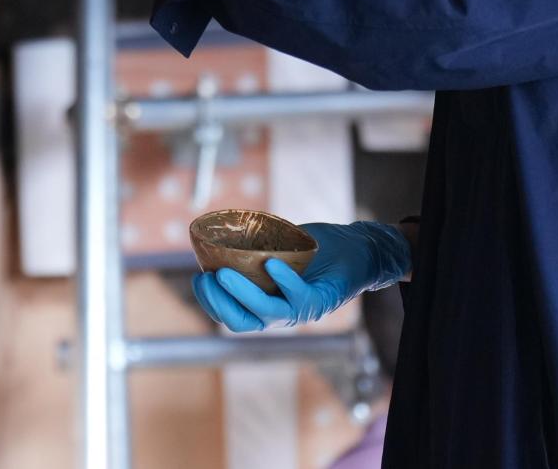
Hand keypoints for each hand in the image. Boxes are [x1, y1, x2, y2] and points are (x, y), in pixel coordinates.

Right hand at [191, 221, 410, 333]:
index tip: (198, 278)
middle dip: (218, 303)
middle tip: (205, 277)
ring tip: (224, 273)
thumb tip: (218, 234)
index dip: (210, 302)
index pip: (231, 315)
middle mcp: (282, 314)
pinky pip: (299, 297)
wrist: (359, 249)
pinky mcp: (323, 300)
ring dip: (242, 294)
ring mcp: (302, 310)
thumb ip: (252, 249)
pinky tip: (271, 264)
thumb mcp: (277, 249)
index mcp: (267, 305)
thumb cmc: (317, 249)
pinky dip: (284, 282)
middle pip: (242, 322)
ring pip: (266, 313)